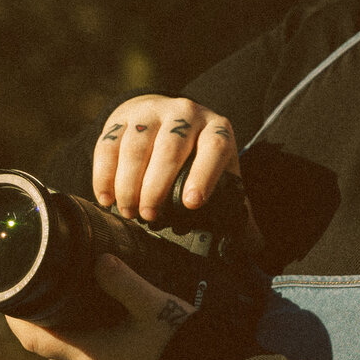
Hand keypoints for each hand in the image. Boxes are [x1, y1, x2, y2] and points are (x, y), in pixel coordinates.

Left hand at [5, 254, 192, 359]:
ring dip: (65, 340)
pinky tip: (100, 335)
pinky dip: (86, 352)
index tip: (7, 300)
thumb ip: (124, 282)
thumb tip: (99, 259)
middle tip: (39, 297)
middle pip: (50, 350)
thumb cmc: (182, 347)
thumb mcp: (155, 305)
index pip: (35, 340)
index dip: (16, 321)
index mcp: (90, 355)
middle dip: (41, 326)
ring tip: (68, 312)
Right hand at [92, 93, 242, 222]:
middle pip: (170, 147)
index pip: (214, 148)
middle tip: (149, 216)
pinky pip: (108, 144)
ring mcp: (151, 112)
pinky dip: (104, 174)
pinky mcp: (122, 117)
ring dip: (128, 182)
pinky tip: (106, 198)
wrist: (165, 119)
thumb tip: (255, 246)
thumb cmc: (197, 159)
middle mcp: (185, 114)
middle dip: (157, 185)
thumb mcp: (220, 174)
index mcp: (216, 129)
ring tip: (127, 211)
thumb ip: (237, 208)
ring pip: (136, 145)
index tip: (192, 203)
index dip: (204, 175)